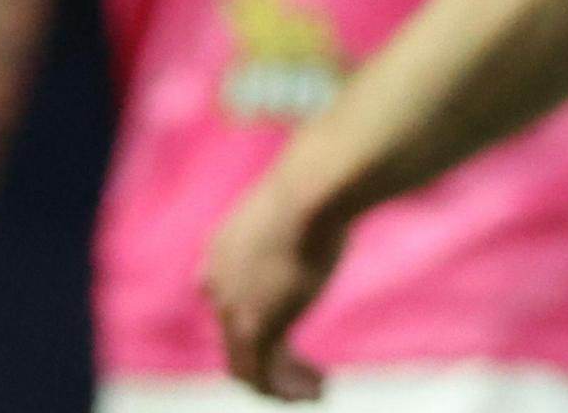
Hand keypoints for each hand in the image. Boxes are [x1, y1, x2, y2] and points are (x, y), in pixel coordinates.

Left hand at [202, 166, 350, 400]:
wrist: (315, 187)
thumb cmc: (323, 181)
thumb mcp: (306, 196)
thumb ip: (312, 204)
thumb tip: (348, 177)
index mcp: (223, 249)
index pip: (224, 297)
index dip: (252, 321)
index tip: (286, 333)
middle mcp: (220, 282)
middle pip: (235, 335)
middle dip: (270, 356)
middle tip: (302, 371)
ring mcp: (234, 306)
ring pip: (247, 364)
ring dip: (281, 382)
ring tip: (315, 391)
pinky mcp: (257, 326)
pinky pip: (263, 375)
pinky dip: (287, 389)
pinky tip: (319, 390)